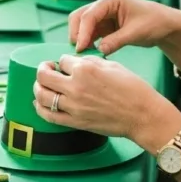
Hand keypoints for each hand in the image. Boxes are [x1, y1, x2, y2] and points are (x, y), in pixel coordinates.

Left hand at [33, 53, 180, 146]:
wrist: (143, 115)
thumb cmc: (133, 89)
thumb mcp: (112, 66)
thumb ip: (90, 62)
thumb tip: (74, 62)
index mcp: (86, 69)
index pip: (62, 60)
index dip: (63, 61)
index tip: (66, 64)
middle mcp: (76, 86)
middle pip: (44, 76)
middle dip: (43, 70)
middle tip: (46, 70)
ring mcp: (73, 106)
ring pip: (42, 95)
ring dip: (37, 88)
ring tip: (41, 85)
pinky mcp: (75, 121)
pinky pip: (48, 115)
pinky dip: (39, 108)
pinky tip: (39, 103)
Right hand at [69, 0, 180, 55]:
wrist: (163, 25)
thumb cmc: (153, 22)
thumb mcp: (135, 33)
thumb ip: (116, 41)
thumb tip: (98, 50)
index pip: (89, 15)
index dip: (82, 32)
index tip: (80, 48)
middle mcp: (102, 4)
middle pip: (78, 17)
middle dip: (77, 34)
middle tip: (80, 53)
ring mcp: (101, 15)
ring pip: (81, 26)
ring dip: (81, 40)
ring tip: (86, 55)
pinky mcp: (102, 25)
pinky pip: (88, 34)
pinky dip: (87, 43)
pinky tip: (92, 53)